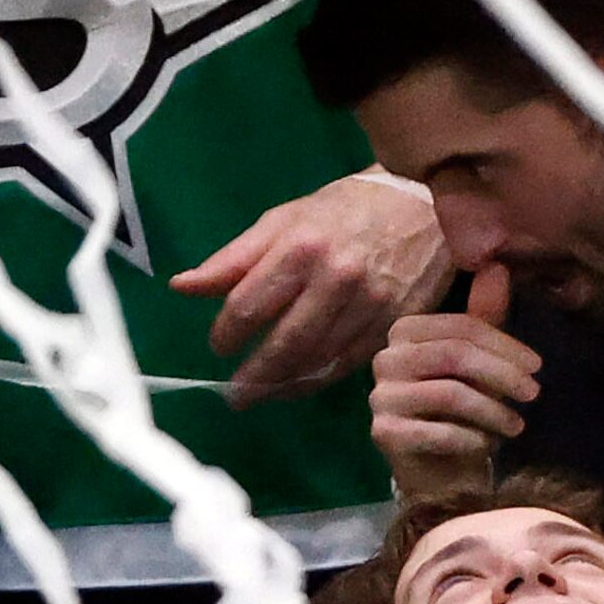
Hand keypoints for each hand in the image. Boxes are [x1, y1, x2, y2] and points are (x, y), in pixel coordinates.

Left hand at [171, 172, 451, 409]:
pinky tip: (298, 385)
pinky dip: (318, 380)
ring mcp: (369, 307)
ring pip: (318, 362)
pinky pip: (348, 365)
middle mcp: (336, 279)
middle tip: (235, 397)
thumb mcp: (284, 221)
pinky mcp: (393, 327)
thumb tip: (181, 287)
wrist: (421, 207)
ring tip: (262, 395)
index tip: (219, 347)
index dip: (227, 334)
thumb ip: (235, 259)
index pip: (250, 305)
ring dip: (284, 385)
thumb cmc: (344, 212)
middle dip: (255, 377)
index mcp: (301, 247)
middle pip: (285, 344)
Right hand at [369, 264, 541, 499]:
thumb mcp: (478, 363)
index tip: (537, 366)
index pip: (460, 329)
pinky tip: (486, 445)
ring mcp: (380, 397)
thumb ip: (485, 318)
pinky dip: (471, 438)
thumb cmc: (462, 414)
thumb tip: (497, 266)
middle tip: (534, 393)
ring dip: (493, 410)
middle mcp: (386, 359)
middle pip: (454, 355)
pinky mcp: (384, 433)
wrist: (438, 473)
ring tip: (517, 426)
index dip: (504, 344)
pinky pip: (438, 431)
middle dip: (502, 374)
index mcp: (405, 332)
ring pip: (450, 393)